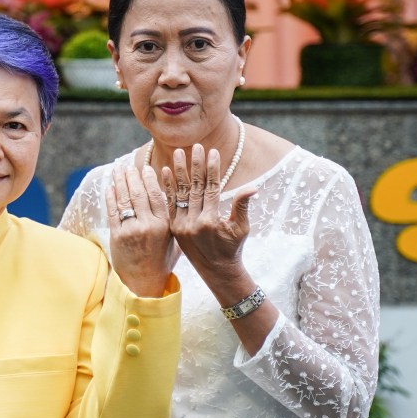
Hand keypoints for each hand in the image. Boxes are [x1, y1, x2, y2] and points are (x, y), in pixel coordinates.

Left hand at [106, 164, 177, 296]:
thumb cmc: (161, 262)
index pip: (157, 196)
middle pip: (139, 194)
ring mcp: (130, 231)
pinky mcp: (117, 236)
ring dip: (120, 182)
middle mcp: (147, 226)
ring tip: (118, 170)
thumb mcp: (174, 240)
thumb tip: (174, 197)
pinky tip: (110, 187)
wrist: (143, 283)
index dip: (151, 180)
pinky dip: (110, 197)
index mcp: (164, 226)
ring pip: (124, 200)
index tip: (147, 168)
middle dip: (133, 176)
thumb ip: (173, 220)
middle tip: (129, 165)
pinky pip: (112, 212)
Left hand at [163, 144, 257, 286]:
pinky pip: (169, 204)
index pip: (211, 189)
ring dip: (178, 172)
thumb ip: (242, 206)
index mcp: (211, 221)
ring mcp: (180, 225)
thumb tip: (253, 187)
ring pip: (179, 193)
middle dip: (196, 165)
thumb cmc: (232, 249)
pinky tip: (164, 171)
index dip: (212, 169)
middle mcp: (193, 222)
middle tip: (195, 146)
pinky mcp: (173, 227)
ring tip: (177, 152)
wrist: (216, 272)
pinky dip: (167, 187)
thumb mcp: (241, 228)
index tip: (212, 152)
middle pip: (195, 187)